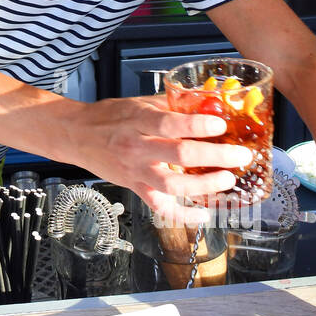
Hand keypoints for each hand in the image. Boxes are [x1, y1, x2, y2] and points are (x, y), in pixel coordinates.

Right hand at [68, 96, 255, 226]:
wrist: (76, 136)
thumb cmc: (109, 117)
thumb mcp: (138, 102)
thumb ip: (171, 104)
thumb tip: (207, 101)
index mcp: (137, 121)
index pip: (170, 123)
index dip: (198, 124)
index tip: (221, 124)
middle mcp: (137, 148)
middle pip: (180, 154)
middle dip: (216, 155)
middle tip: (239, 155)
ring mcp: (136, 171)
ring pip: (173, 185)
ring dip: (205, 185)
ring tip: (227, 180)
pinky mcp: (135, 188)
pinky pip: (161, 207)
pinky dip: (184, 215)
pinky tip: (204, 215)